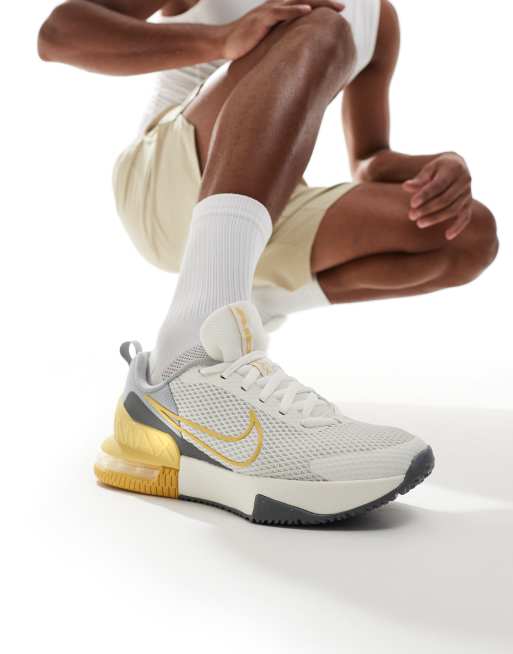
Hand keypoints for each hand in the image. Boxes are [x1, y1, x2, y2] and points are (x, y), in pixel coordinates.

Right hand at [221, 0, 344, 60]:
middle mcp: (276, 7)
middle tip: (344, 8)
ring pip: (297, 2)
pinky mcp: (261, 19)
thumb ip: (283, 43)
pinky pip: (280, 12)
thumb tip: (297, 56)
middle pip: (306, 0)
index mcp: (280, 11)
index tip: (340, 13)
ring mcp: (269, 11)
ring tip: (335, 6)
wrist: (224, 43)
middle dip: (325, 2)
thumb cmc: (246, 45)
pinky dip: (294, 10)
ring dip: (317, 3)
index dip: (321, 7)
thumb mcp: (269, 43)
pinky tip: (307, 10)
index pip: (304, 5)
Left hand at [403, 153, 472, 239]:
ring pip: (453, 209)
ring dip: (436, 218)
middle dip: (427, 209)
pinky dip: (458, 227)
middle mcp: (464, 181)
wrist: (456, 166)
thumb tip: (406, 187)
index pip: (438, 185)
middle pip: (445, 199)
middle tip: (411, 216)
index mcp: (453, 169)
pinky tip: (447, 236)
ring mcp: (467, 194)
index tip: (412, 203)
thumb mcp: (428, 169)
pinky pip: (465, 217)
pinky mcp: (468, 204)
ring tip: (419, 223)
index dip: (425, 195)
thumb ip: (419, 180)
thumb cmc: (437, 169)